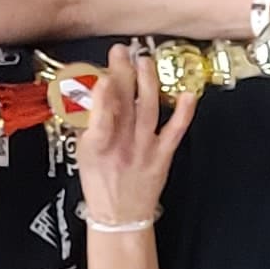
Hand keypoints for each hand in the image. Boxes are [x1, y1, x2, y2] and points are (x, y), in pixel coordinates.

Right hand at [71, 43, 199, 224]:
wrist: (120, 215)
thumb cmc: (100, 183)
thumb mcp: (82, 153)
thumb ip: (87, 123)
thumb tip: (89, 91)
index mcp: (96, 148)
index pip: (98, 120)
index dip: (100, 99)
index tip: (100, 79)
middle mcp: (121, 146)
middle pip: (122, 105)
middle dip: (122, 74)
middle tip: (121, 53)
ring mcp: (143, 149)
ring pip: (147, 110)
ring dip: (147, 83)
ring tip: (144, 61)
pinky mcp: (162, 155)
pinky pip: (174, 131)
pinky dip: (183, 112)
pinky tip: (187, 94)